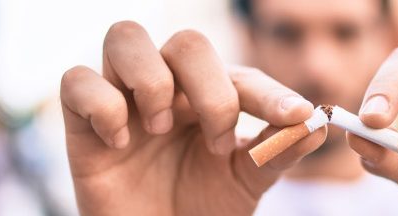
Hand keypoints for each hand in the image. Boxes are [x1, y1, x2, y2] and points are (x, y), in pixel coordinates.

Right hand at [60, 21, 325, 214]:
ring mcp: (123, 99)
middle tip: (217, 141)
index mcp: (210, 96)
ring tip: (161, 128)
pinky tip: (121, 144)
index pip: (240, 75)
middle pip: (186, 41)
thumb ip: (278, 152)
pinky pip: (77, 80)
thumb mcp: (246, 182)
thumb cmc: (200, 209)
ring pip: (126, 37)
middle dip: (210, 88)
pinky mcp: (80, 122)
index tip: (295, 116)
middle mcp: (168, 88)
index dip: (270, 93)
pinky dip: (103, 106)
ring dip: (153, 81)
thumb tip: (319, 124)